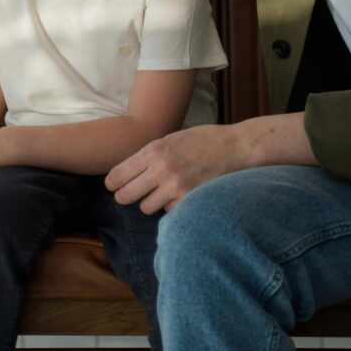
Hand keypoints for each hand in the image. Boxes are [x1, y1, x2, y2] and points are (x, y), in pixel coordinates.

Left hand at [105, 123, 241, 213]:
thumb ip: (150, 154)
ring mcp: (175, 187)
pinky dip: (172, 206)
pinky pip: (168, 212)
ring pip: (146, 207)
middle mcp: (161, 169)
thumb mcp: (173, 138)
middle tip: (133, 193)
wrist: (237, 148)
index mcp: (154, 150)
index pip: (117, 176)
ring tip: (164, 192)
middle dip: (127, 196)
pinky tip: (183, 194)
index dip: (113, 183)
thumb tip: (127, 171)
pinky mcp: (189, 201)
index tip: (116, 185)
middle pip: (125, 196)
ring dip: (152, 202)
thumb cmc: (204, 140)